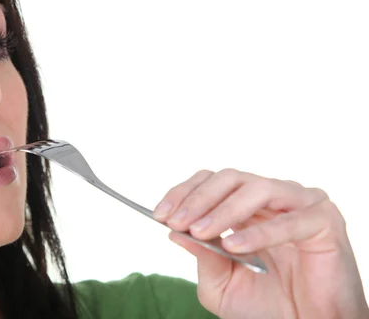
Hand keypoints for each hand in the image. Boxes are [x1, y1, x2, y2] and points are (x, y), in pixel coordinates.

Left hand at [153, 168, 367, 318]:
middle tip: (176, 222)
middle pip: (229, 178)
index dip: (184, 194)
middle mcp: (273, 198)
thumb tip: (174, 233)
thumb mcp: (222, 285)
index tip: (160, 215)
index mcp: (247, 207)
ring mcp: (300, 204)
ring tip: (199, 231)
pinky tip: (234, 246)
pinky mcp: (324, 221)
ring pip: (256, 188)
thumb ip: (202, 257)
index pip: (212, 182)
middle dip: (197, 199)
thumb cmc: (269, 307)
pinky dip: (259, 232)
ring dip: (223, 210)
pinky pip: (289, 220)